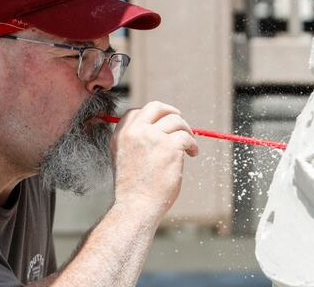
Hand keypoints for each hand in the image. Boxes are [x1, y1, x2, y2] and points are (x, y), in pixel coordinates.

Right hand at [110, 101, 198, 221]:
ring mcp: (152, 137)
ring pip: (176, 121)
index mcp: (120, 134)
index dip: (153, 115)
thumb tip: (157, 127)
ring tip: (189, 146)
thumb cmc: (133, 188)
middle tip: (181, 123)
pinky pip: (186, 137)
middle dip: (171, 112)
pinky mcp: (169, 146)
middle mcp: (134, 131)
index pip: (137, 112)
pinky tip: (192, 154)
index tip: (163, 123)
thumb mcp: (123, 157)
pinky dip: (193, 145)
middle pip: (156, 107)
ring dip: (187, 132)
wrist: (136, 206)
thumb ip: (134, 140)